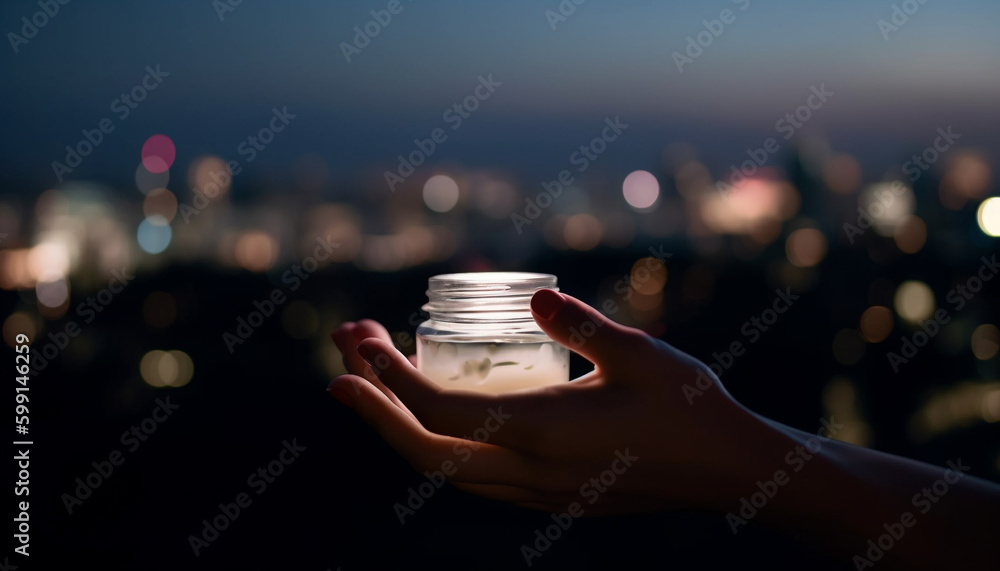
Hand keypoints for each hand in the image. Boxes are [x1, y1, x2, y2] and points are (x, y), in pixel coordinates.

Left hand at [328, 289, 763, 513]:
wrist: (729, 471)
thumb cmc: (689, 406)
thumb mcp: (636, 353)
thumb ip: (579, 323)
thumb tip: (537, 295)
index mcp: (543, 433)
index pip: (440, 410)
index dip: (390, 378)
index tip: (359, 343)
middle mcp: (529, 473)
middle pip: (423, 452)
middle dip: (373, 409)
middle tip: (341, 365)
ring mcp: (537, 493)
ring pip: (444, 472)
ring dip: (401, 428)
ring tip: (376, 385)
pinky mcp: (549, 497)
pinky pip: (474, 479)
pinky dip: (437, 447)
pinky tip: (437, 416)